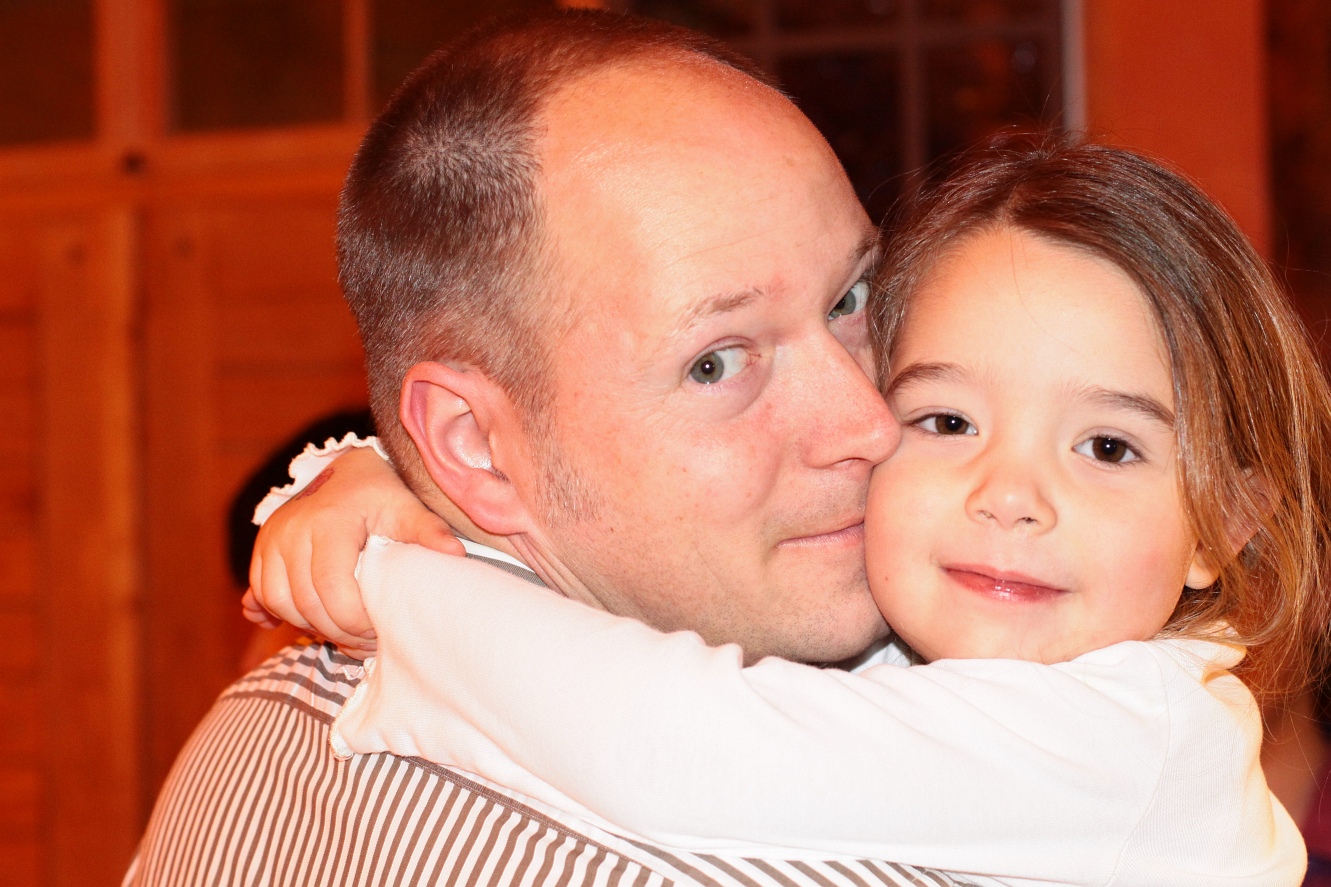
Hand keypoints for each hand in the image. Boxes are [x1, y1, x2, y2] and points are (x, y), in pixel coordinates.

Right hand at [243, 446, 463, 656]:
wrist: (347, 470)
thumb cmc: (380, 492)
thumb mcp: (406, 506)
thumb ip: (427, 530)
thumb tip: (456, 554)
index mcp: (329, 522)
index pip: (332, 589)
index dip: (354, 621)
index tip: (378, 630)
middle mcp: (291, 530)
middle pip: (305, 602)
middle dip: (337, 631)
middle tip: (367, 641)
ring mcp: (271, 539)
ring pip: (279, 602)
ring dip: (310, 625)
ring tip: (344, 630)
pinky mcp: (262, 548)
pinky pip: (262, 592)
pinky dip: (282, 612)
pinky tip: (307, 622)